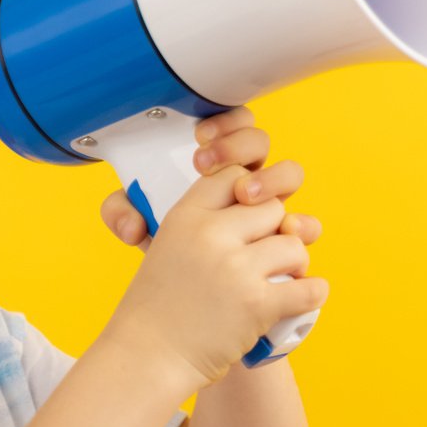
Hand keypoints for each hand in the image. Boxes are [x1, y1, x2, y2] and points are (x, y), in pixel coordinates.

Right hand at [95, 107, 329, 390]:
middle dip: (275, 230)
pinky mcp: (256, 303)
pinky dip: (312, 293)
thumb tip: (264, 210)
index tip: (250, 214)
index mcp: (185, 216)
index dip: (249, 193)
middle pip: (272, 208)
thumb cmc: (156, 308)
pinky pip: (308, 287)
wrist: (147, 358)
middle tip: (266, 255)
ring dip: (294, 263)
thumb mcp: (165, 248)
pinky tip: (305, 295)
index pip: (235, 176)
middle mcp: (211, 234)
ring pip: (294, 244)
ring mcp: (235, 268)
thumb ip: (203, 224)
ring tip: (282, 279)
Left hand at [98, 105, 324, 253]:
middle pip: (260, 142)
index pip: (233, 124)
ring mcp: (272, 209)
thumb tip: (131, 222)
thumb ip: (122, 213)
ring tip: (246, 196)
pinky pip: (305, 225)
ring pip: (290, 174)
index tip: (198, 142)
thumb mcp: (140, 229)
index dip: (224, 124)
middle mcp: (249, 181)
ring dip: (272, 179)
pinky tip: (285, 230)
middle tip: (207, 165)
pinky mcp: (287, 242)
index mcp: (218, 165)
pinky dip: (300, 224)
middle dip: (238, 147)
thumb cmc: (169, 254)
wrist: (185, 303)